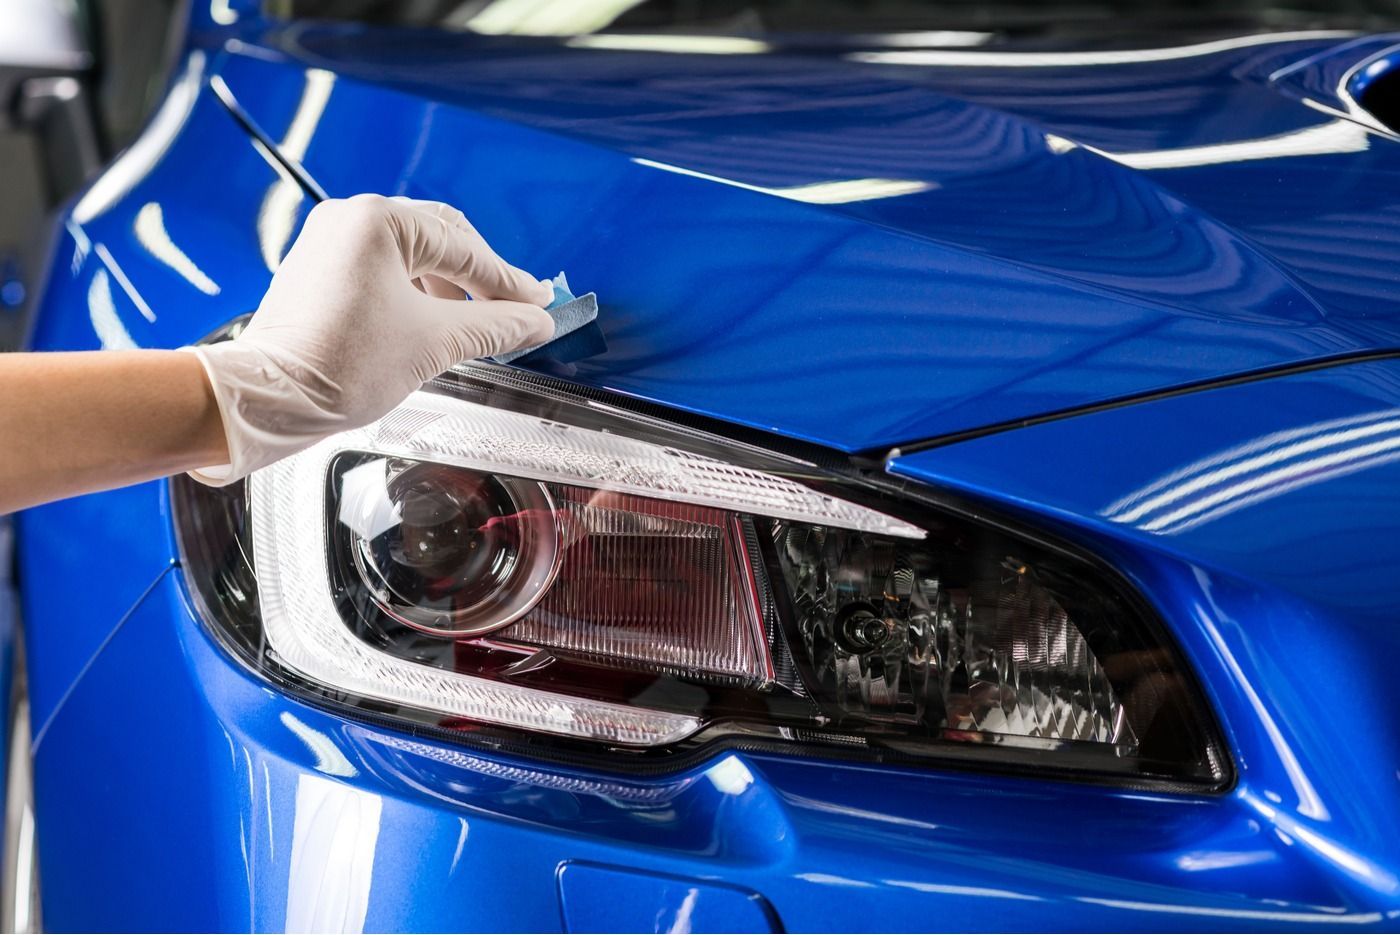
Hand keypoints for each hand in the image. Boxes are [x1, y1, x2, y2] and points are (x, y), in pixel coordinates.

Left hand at [188, 194, 553, 483]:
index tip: (538, 304)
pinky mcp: (319, 268)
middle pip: (442, 239)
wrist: (269, 399)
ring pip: (413, 254)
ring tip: (471, 324)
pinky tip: (432, 322)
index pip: (465, 249)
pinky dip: (416, 291)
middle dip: (480, 279)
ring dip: (448, 286)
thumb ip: (496, 326)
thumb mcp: (435, 344)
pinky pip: (384, 267)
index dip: (509, 283)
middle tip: (515, 311)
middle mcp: (350, 219)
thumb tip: (536, 321)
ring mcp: (330, 241)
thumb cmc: (338, 366)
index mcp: (377, 221)